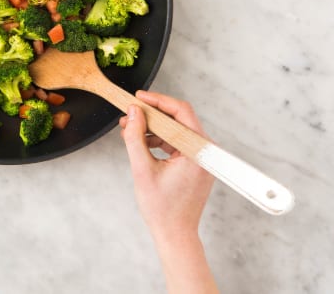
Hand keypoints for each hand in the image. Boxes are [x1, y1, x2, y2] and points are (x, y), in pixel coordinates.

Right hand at [119, 90, 217, 293]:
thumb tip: (133, 113)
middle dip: (151, 115)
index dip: (157, 101)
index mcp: (198, 151)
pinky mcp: (195, 165)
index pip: (181, 112)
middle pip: (179, 120)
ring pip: (176, 131)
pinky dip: (159, 140)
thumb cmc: (162, 209)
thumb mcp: (142, 169)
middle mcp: (204, 152)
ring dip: (153, 128)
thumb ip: (135, 137)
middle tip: (130, 113)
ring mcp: (201, 159)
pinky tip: (140, 142)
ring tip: (129, 129)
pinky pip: (176, 143)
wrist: (175, 235)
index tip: (138, 98)